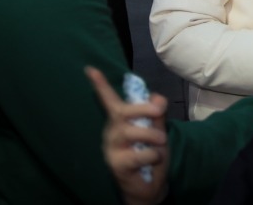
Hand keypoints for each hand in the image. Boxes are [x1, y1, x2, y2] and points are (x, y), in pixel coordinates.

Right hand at [85, 67, 168, 204]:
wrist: (150, 184)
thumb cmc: (151, 153)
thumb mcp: (158, 129)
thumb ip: (157, 113)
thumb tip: (157, 98)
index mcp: (120, 121)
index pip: (109, 100)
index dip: (101, 85)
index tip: (90, 68)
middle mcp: (111, 133)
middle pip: (121, 112)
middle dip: (142, 108)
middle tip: (158, 112)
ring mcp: (111, 150)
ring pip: (131, 132)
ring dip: (152, 135)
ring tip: (161, 142)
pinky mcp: (116, 165)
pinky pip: (139, 155)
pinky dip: (154, 155)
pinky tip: (152, 161)